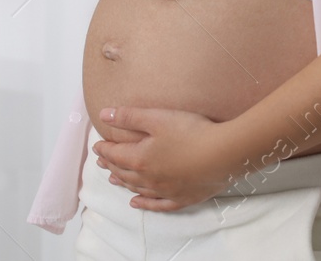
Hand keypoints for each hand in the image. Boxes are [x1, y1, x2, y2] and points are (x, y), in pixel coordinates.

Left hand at [91, 107, 241, 210]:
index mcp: (140, 159)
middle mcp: (149, 179)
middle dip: (111, 165)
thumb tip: (104, 115)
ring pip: (137, 189)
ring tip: (113, 179)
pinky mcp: (182, 198)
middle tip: (102, 161)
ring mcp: (165, 191)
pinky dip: (144, 204)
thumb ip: (129, 116)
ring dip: (123, 183)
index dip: (104, 150)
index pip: (115, 155)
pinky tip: (136, 202)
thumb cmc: (191, 132)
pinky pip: (157, 205)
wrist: (222, 154)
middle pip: (124, 173)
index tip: (97, 146)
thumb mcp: (157, 118)